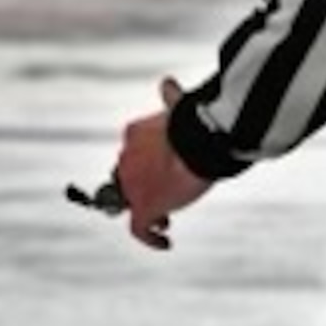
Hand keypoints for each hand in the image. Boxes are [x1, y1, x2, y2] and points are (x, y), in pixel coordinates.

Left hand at [112, 77, 212, 250]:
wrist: (199, 140)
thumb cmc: (197, 121)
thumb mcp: (181, 107)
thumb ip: (171, 100)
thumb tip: (166, 83)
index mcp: (134, 135)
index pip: (134, 154)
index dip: (145, 165)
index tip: (163, 171)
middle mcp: (126, 161)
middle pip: (130, 180)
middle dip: (146, 188)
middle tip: (167, 197)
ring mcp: (133, 186)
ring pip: (133, 204)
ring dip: (148, 212)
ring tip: (166, 220)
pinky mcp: (143, 208)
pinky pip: (138, 230)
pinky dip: (149, 238)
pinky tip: (164, 242)